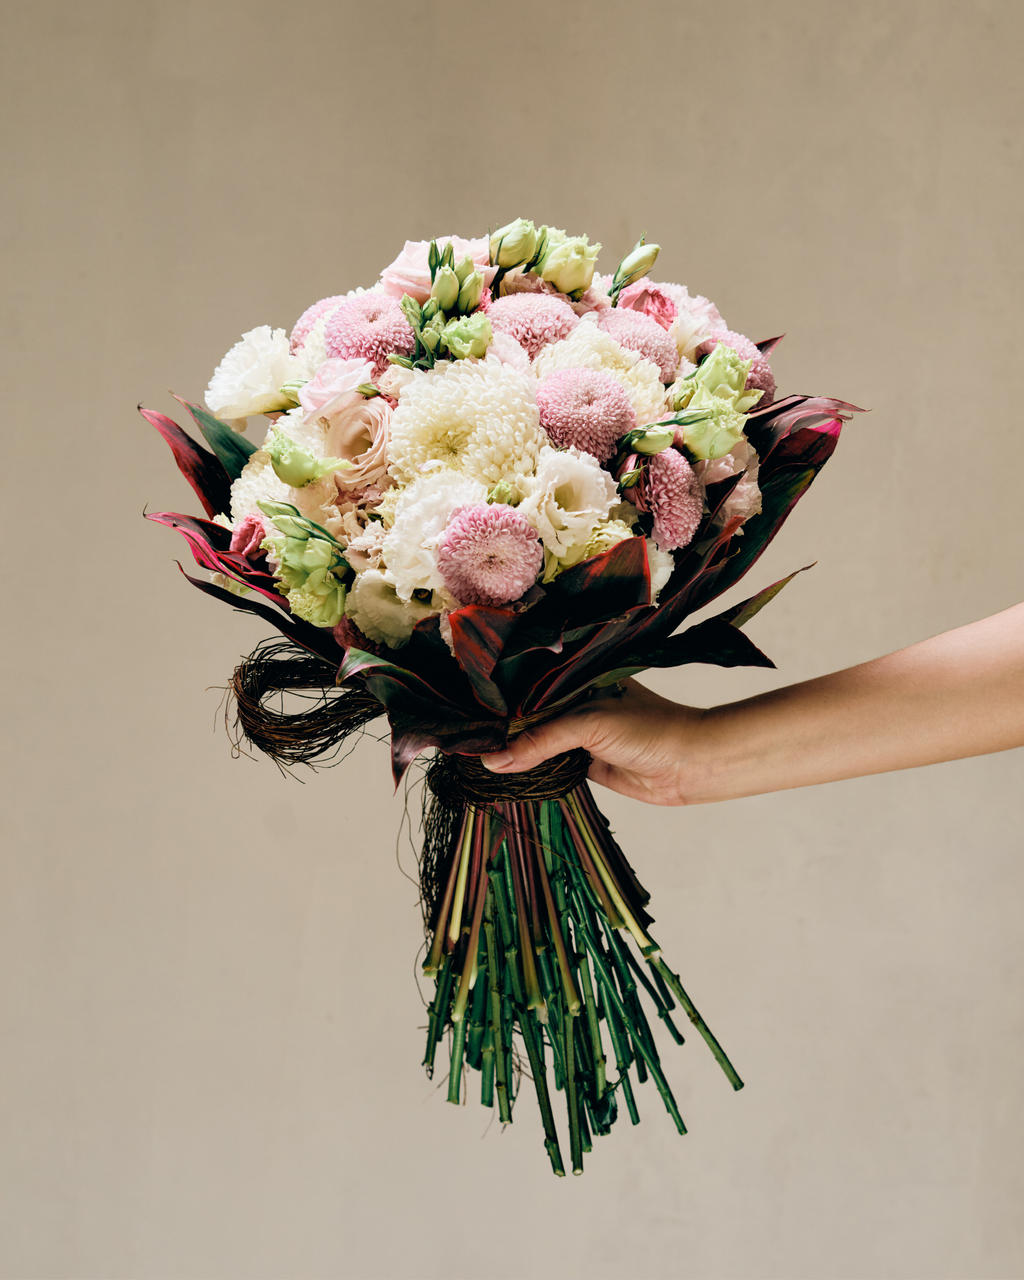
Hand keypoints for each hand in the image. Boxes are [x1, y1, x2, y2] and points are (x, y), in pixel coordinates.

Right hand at [481, 679, 709, 805]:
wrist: (691, 765)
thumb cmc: (649, 729)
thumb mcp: (589, 724)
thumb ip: (541, 741)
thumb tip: (493, 760)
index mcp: (577, 679)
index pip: (527, 687)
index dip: (499, 700)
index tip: (466, 709)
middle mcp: (576, 702)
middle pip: (528, 716)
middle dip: (502, 728)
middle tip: (463, 737)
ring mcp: (581, 734)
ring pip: (537, 742)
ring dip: (515, 752)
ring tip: (474, 755)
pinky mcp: (586, 762)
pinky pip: (550, 765)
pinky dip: (532, 770)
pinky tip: (506, 772)